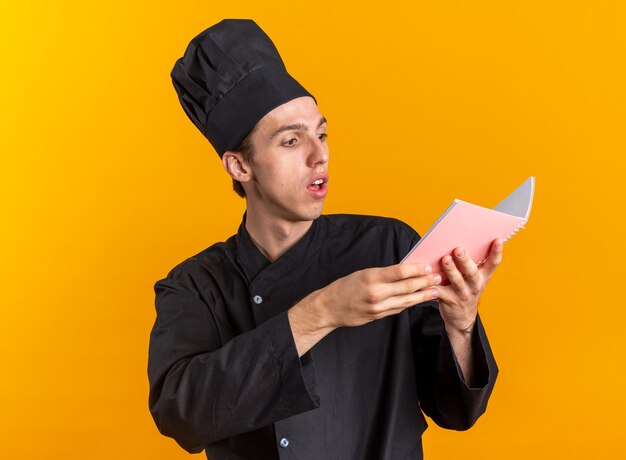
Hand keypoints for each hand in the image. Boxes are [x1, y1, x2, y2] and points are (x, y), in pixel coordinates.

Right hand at [316, 263, 441, 327]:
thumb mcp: (363, 273)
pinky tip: (419, 299)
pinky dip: (410, 303)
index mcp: (371, 277)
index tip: (428, 266)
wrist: (329, 308)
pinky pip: (399, 308)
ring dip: (423, 295)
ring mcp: (378, 306)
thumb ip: (383, 274)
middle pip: (407, 286)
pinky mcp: (379, 316)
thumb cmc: (344, 287)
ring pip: (407, 300)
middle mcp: (376, 292)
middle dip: (426, 281)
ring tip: (435, 290)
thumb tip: (405, 270)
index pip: (400, 271)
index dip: (417, 269)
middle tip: (438, 277)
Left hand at [434, 239, 503, 335]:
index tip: (497, 240)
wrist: (461, 317)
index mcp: (483, 277)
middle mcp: (475, 285)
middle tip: (459, 249)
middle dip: (466, 261)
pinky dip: (434, 285)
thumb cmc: (465, 290)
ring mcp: (463, 294)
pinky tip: (429, 277)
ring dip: (451, 270)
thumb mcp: (473, 278)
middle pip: (472, 272)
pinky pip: (441, 292)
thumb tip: (460, 240)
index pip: (493, 264)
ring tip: (445, 259)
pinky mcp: (450, 301)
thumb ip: (470, 263)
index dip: (496, 252)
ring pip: (457, 281)